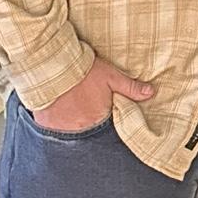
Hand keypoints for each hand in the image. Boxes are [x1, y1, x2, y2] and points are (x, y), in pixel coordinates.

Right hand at [32, 57, 153, 131]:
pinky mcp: (46, 124)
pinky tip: (55, 113)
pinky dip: (54, 123)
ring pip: (69, 131)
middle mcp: (82, 128)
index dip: (104, 119)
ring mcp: (63, 129)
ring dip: (71, 123)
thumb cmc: (84, 71)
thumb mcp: (111, 76)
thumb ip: (130, 87)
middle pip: (88, 130)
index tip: (100, 111)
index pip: (107, 127)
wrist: (54, 66)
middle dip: (88, 123)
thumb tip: (151, 93)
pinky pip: (52, 129)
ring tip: (70, 110)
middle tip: (84, 109)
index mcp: (99, 118)